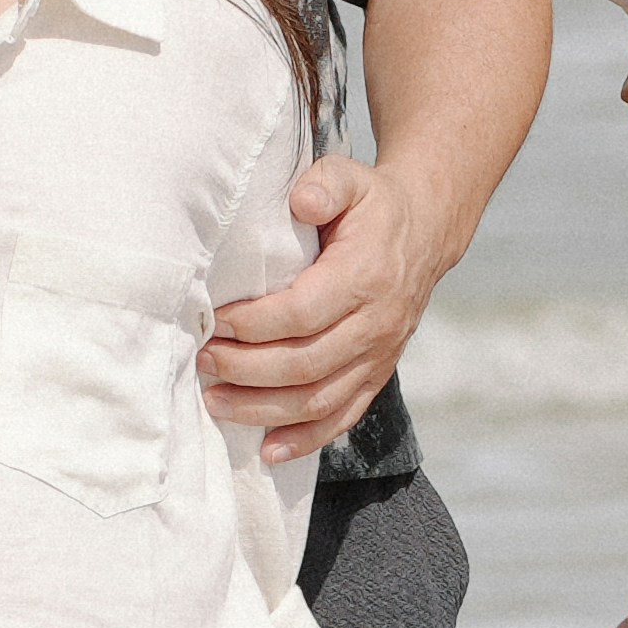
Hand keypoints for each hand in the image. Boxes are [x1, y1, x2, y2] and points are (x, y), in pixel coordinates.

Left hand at [207, 152, 448, 453]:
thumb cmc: (372, 206)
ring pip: (319, 400)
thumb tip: (301, 202)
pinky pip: (342, 417)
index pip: (304, 313)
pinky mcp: (376, 375)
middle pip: (306, 364)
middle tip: (203, 360)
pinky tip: (268, 450)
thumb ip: (325, 184)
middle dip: (246, 368)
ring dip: (263, 409)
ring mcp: (379, 356)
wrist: (424, 232)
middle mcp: (377, 324)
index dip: (255, 324)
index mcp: (366, 276)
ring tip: (215, 401)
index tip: (214, 321)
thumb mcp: (352, 178)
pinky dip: (305, 440)